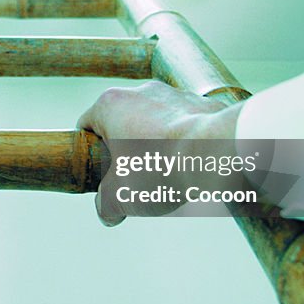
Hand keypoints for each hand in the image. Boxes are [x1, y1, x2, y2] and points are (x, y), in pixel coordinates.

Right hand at [77, 81, 243, 224]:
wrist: (217, 154)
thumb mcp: (121, 196)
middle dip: (126, 151)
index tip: (103, 173)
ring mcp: (172, 93)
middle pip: (121, 124)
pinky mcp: (200, 102)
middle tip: (136, 179)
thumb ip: (106, 203)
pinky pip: (183, 124)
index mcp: (110, 105)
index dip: (90, 153)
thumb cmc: (162, 168)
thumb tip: (108, 212)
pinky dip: (183, 141)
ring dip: (155, 145)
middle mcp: (139, 91)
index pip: (86, 126)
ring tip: (168, 175)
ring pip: (153, 122)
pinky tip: (190, 165)